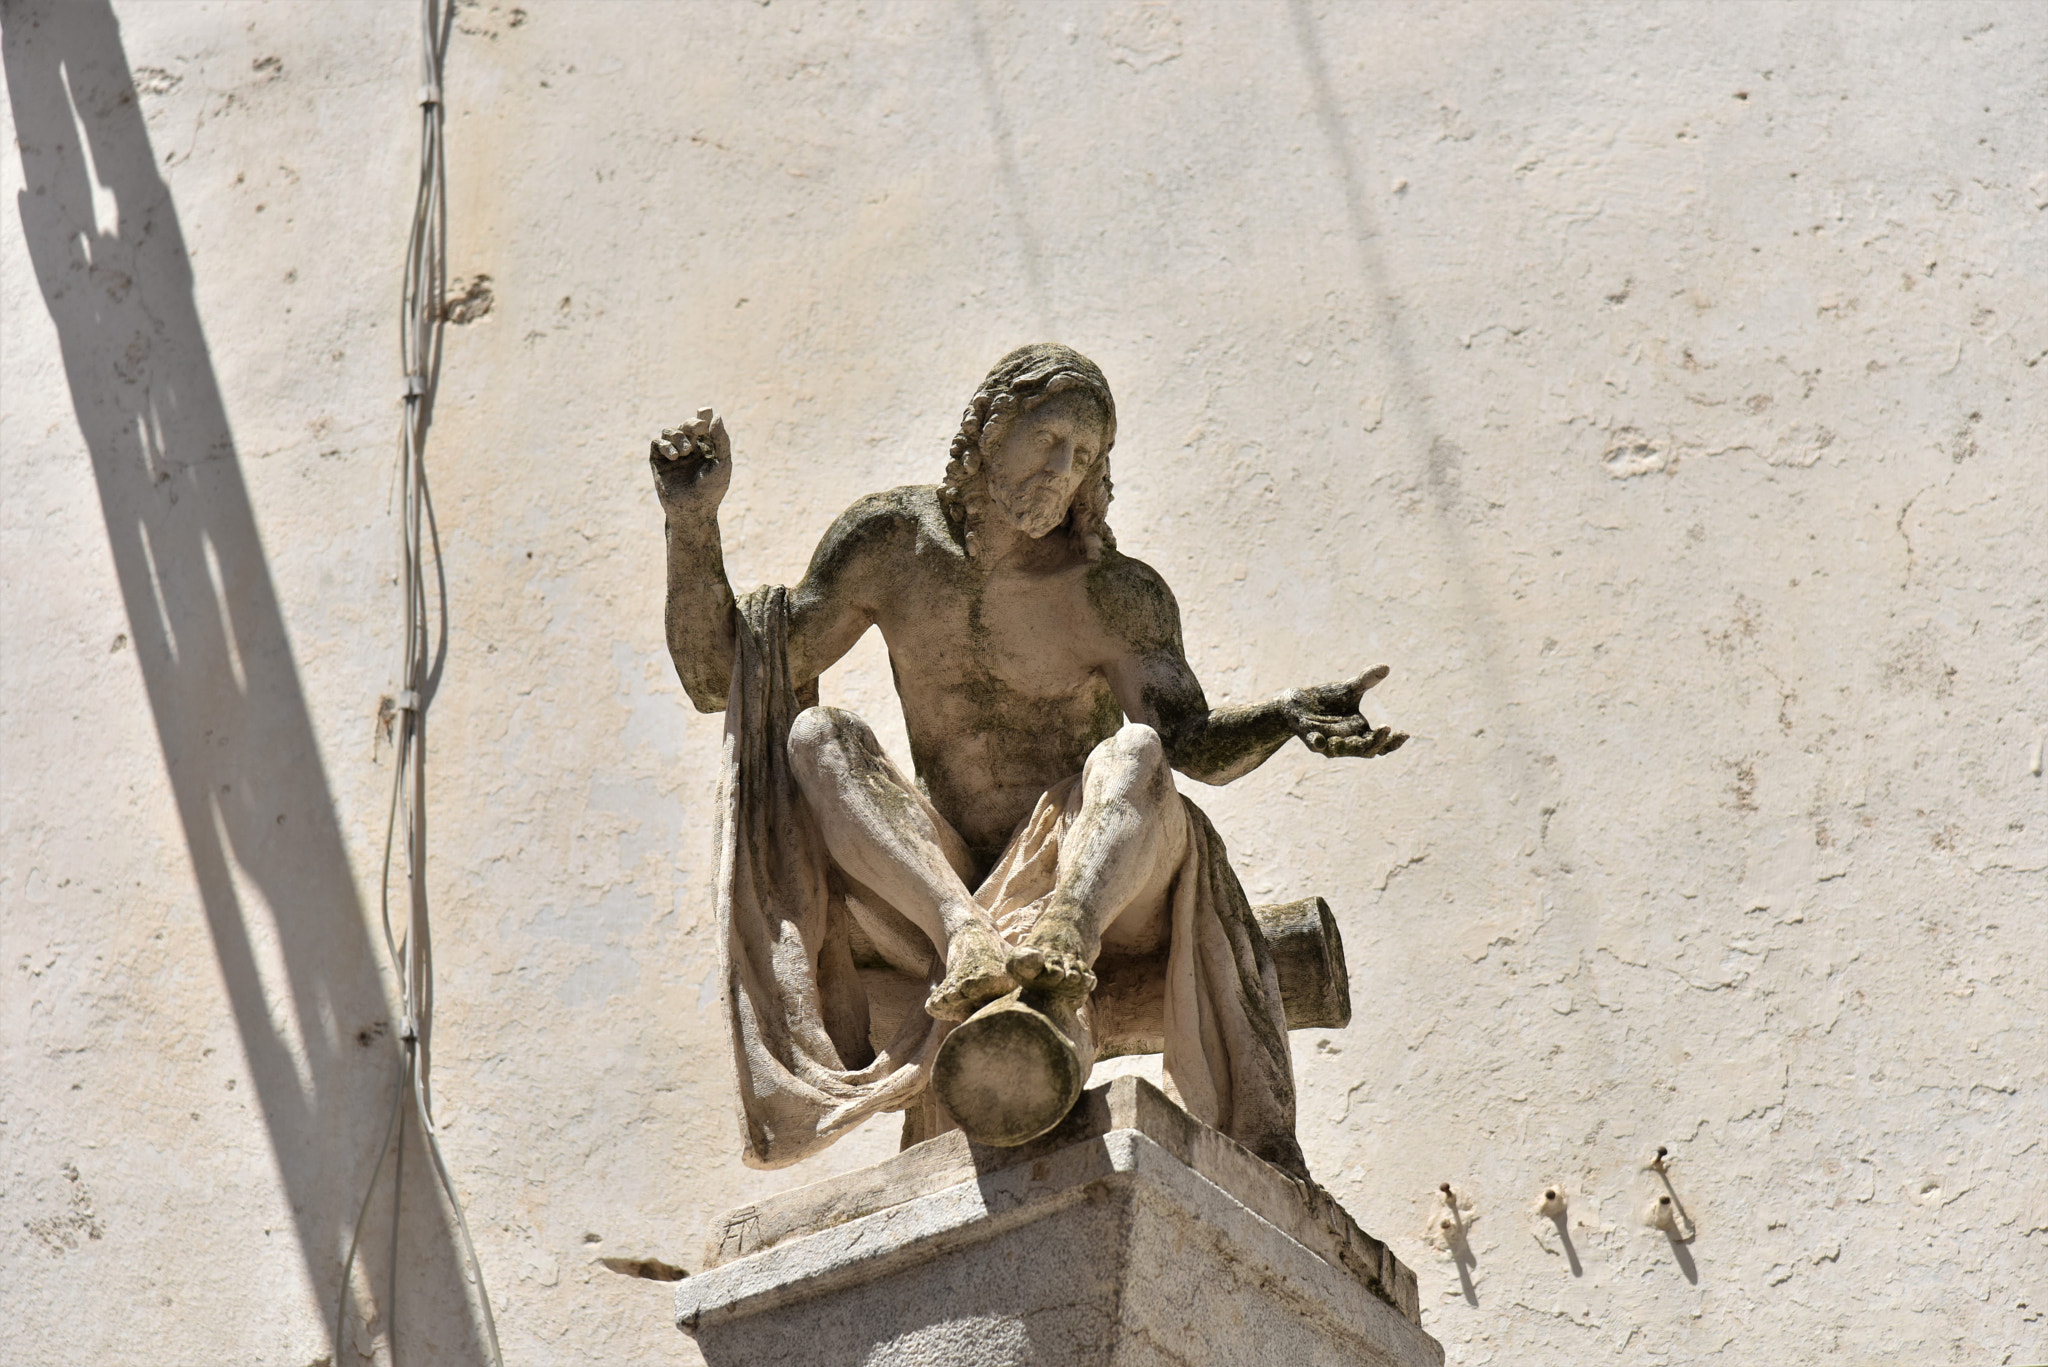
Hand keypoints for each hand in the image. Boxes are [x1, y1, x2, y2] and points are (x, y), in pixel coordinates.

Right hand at [649, 407, 731, 516]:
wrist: (693, 511)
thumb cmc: (712, 490)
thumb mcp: (723, 463)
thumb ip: (722, 440)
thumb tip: (716, 416)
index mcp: (705, 449)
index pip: (702, 427)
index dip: (702, 416)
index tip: (705, 411)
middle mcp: (688, 450)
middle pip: (685, 425)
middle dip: (691, 424)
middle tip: (698, 429)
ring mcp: (672, 456)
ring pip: (669, 431)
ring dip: (678, 436)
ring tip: (686, 451)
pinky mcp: (658, 462)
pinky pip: (657, 443)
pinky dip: (665, 445)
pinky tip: (675, 456)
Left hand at [1284, 666, 1407, 758]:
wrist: (1297, 703)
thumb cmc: (1327, 700)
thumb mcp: (1349, 689)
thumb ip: (1366, 681)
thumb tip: (1386, 666)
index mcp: (1360, 732)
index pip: (1381, 743)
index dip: (1394, 742)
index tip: (1406, 733)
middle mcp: (1347, 741)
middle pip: (1367, 750)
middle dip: (1378, 742)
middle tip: (1387, 729)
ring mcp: (1329, 742)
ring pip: (1342, 751)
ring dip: (1349, 746)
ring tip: (1355, 738)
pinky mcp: (1310, 738)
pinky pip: (1316, 744)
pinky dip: (1319, 743)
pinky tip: (1321, 741)